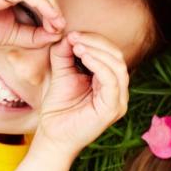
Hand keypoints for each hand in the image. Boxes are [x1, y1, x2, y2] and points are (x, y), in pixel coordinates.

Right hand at [0, 0, 64, 49]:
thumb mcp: (10, 35)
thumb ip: (33, 34)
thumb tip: (57, 34)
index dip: (53, 4)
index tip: (58, 26)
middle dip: (55, 3)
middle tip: (60, 25)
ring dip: (52, 4)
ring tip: (57, 23)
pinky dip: (42, 4)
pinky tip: (49, 19)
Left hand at [36, 32, 129, 156]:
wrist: (52, 137)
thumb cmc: (58, 109)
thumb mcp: (61, 74)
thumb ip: (64, 55)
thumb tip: (68, 35)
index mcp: (109, 82)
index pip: (110, 54)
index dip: (94, 40)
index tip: (73, 34)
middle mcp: (118, 91)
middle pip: (117, 56)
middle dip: (96, 42)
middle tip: (75, 37)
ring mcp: (119, 100)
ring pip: (117, 66)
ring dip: (97, 51)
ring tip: (77, 46)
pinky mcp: (113, 109)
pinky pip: (112, 81)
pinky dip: (99, 65)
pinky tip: (84, 56)